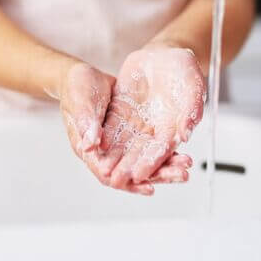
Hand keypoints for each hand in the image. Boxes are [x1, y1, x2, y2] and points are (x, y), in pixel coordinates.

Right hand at [59, 62, 194, 195]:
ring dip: (165, 164)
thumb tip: (91, 146)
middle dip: (157, 175)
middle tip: (180, 174)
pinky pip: (148, 144)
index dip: (129, 183)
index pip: (108, 174)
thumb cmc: (75, 89)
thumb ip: (86, 124)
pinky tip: (180, 148)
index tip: (150, 186)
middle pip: (132, 172)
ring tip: (186, 163)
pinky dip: (163, 148)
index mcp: (89, 149)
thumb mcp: (80, 103)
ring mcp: (118, 143)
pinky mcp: (129, 132)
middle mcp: (105, 151)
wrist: (81, 75)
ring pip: (143, 160)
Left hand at [100, 44, 205, 190]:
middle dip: (129, 168)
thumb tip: (186, 134)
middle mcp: (153, 129)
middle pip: (140, 153)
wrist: (164, 54)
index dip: (151, 163)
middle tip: (118, 180)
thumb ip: (191, 109)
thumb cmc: (183, 69)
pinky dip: (103, 138)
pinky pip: (110, 127)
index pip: (161, 151)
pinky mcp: (121, 110)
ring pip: (123, 144)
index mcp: (173, 127)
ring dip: (115, 158)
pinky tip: (94, 148)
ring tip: (104, 171)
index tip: (140, 175)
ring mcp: (136, 120)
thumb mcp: (192, 85)